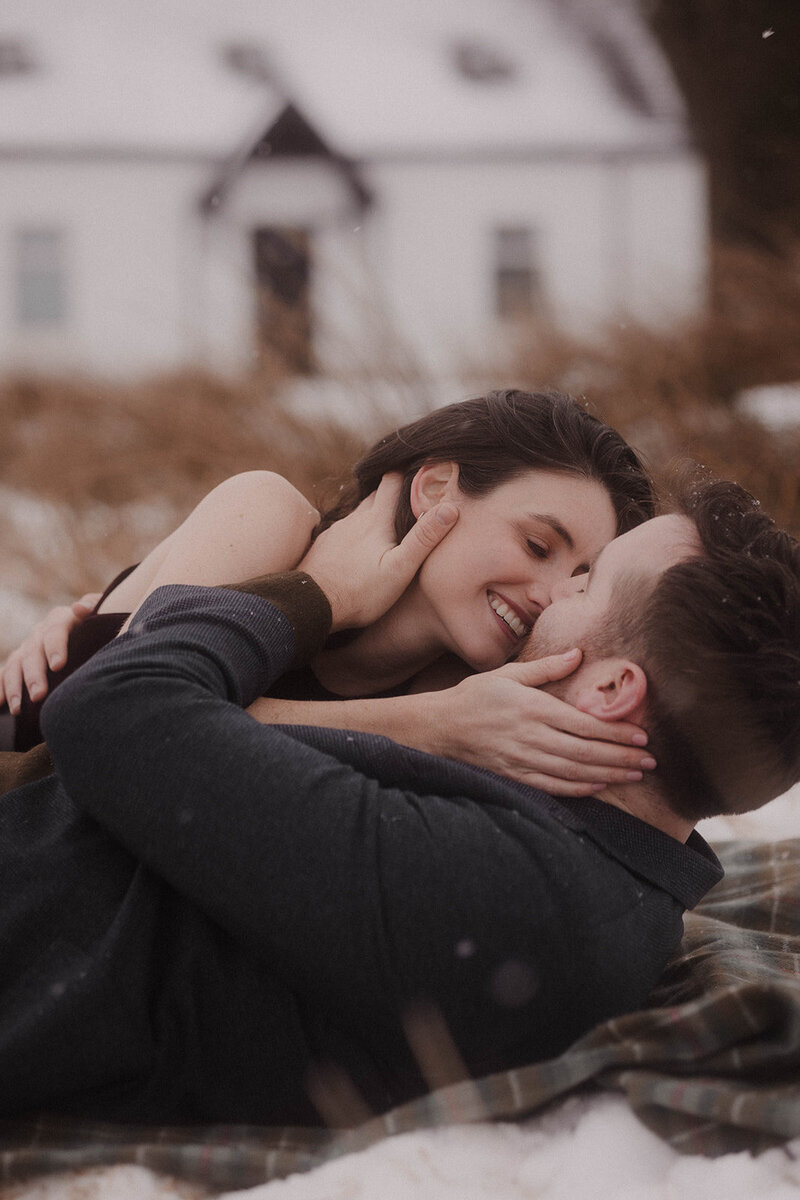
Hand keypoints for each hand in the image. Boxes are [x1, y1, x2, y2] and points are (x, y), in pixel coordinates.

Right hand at [0, 593, 100, 713]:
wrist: (89, 632)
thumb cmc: (99, 626)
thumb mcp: (99, 614)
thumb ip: (92, 608)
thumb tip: (79, 608)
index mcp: (60, 619)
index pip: (55, 630)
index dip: (55, 646)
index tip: (58, 666)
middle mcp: (40, 632)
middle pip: (33, 653)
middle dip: (34, 675)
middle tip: (38, 695)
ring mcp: (27, 647)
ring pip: (16, 666)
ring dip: (15, 687)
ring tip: (19, 709)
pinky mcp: (19, 661)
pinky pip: (5, 674)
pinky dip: (1, 688)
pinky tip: (0, 704)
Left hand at [298, 474, 458, 629]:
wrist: (311, 606)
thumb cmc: (360, 592)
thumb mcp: (400, 568)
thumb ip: (423, 538)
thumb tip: (449, 508)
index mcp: (376, 520)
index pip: (391, 480)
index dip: (406, 471)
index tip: (420, 469)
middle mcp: (354, 519)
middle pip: (376, 494)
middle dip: (392, 492)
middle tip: (410, 497)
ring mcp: (336, 531)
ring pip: (359, 513)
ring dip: (374, 513)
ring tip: (388, 524)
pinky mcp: (324, 545)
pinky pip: (344, 530)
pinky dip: (356, 532)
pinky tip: (361, 546)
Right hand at [430, 650, 654, 794]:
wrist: (440, 727)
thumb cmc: (475, 696)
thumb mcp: (508, 674)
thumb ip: (546, 668)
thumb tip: (578, 654)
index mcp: (533, 707)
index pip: (584, 724)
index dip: (615, 732)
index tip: (640, 736)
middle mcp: (531, 735)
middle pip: (585, 751)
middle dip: (621, 757)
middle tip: (649, 761)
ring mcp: (523, 759)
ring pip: (574, 772)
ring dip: (608, 774)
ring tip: (634, 775)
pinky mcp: (515, 775)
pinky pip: (553, 786)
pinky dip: (579, 788)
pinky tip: (599, 786)